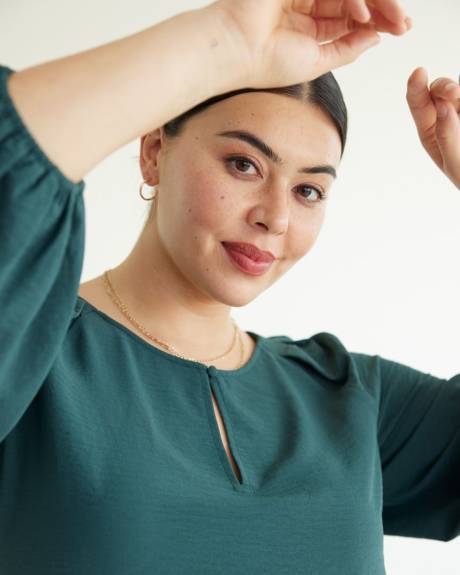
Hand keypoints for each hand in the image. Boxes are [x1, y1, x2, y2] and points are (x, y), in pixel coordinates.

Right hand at [208, 0, 411, 87]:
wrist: (236, 51)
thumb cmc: (266, 63)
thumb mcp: (316, 63)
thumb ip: (346, 49)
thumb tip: (375, 37)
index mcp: (310, 27)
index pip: (350, 18)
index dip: (377, 21)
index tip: (399, 30)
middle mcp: (308, 5)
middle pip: (354, 0)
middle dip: (383, 9)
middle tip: (403, 24)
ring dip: (374, 3)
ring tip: (390, 21)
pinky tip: (361, 15)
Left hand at [407, 68, 459, 188]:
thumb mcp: (455, 163)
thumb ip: (448, 136)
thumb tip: (443, 106)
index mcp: (431, 131)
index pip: (418, 104)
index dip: (416, 86)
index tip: (419, 72)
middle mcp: (447, 115)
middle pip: (439, 90)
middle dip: (444, 87)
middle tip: (454, 93)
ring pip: (458, 88)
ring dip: (458, 88)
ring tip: (459, 95)